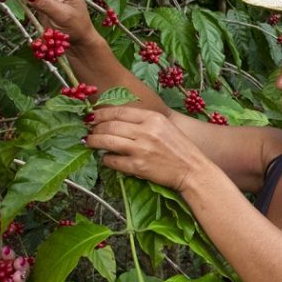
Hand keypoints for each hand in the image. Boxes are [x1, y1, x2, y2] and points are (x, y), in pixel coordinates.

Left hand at [86, 106, 207, 189]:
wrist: (192, 169)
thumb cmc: (180, 148)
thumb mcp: (164, 126)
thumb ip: (144, 121)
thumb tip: (117, 120)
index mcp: (153, 118)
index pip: (118, 111)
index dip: (101, 114)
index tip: (92, 117)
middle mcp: (146, 131)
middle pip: (109, 125)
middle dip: (94, 128)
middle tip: (89, 131)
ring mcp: (141, 149)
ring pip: (107, 141)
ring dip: (94, 141)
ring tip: (90, 142)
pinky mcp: (138, 166)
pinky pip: (113, 161)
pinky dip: (105, 159)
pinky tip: (106, 158)